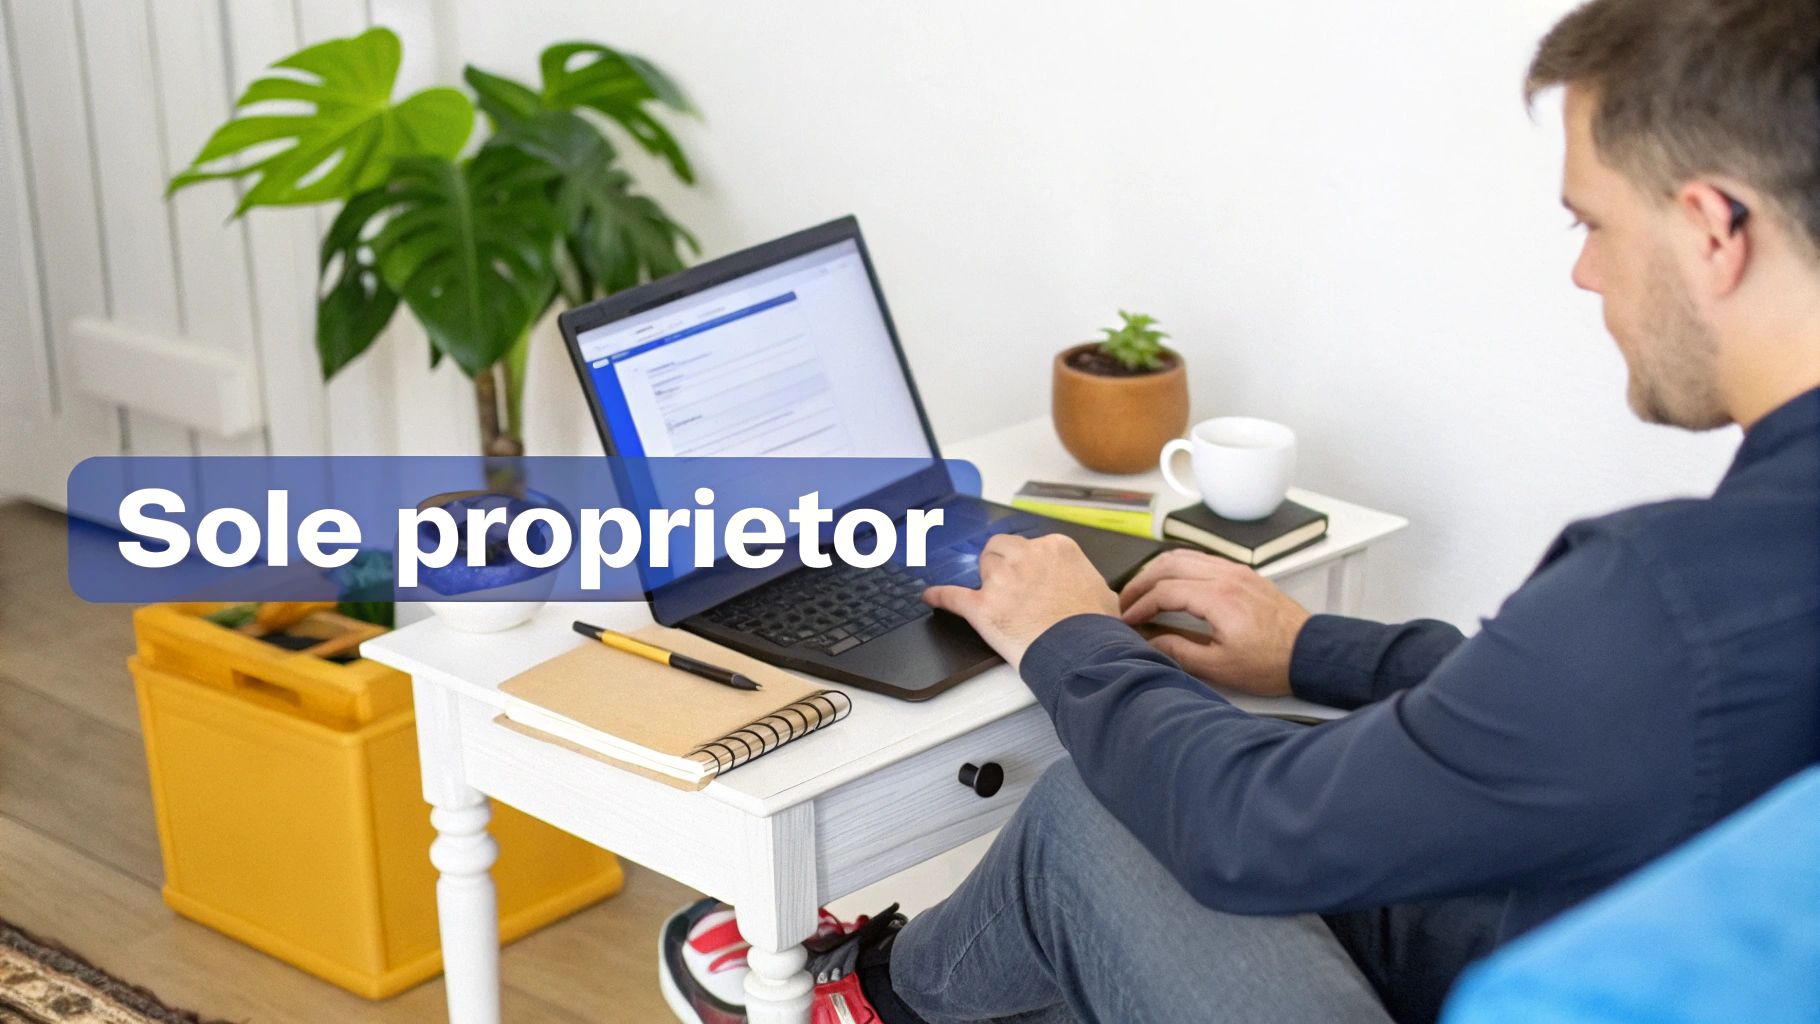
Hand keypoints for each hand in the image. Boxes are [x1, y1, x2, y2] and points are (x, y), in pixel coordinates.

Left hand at [923, 533, 1118, 670]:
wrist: (1085, 654)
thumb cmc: (1095, 628)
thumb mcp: (1102, 592)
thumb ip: (1085, 581)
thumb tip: (1089, 589)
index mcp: (1056, 549)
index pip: (1030, 545)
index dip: (1027, 563)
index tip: (1028, 575)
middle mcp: (1026, 557)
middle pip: (999, 549)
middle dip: (1001, 564)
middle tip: (1010, 586)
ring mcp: (1002, 581)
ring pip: (981, 567)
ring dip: (984, 581)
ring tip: (993, 598)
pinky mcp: (983, 607)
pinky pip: (953, 596)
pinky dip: (940, 596)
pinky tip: (931, 596)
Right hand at [1118, 549, 1310, 696]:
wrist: (1310, 653)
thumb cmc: (1273, 663)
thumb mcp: (1220, 667)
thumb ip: (1180, 651)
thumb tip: (1152, 641)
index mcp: (1219, 599)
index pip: (1165, 591)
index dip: (1140, 605)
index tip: (1127, 619)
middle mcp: (1227, 577)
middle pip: (1169, 564)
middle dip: (1141, 581)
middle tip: (1127, 601)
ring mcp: (1237, 571)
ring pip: (1185, 556)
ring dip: (1159, 570)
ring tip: (1144, 590)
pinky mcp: (1244, 574)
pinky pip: (1203, 559)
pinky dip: (1180, 567)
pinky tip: (1174, 583)